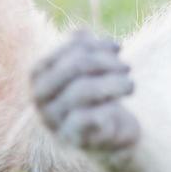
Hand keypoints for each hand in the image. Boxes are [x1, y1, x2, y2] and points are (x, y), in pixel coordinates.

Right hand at [31, 30, 138, 152]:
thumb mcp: (92, 68)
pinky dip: (108, 109)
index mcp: (39, 75)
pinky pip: (89, 117)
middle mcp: (39, 98)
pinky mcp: (70, 138)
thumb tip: (82, 33)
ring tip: (131, 85)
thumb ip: (85, 48)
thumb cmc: (98, 95)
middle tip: (127, 68)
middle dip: (107, 63)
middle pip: (75, 66)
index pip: (68, 49)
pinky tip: (118, 109)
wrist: (107, 134)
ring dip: (114, 84)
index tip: (118, 47)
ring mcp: (53, 119)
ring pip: (83, 90)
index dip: (96, 45)